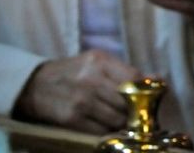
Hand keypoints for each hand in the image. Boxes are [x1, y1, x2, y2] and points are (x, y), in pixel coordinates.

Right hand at [12, 50, 142, 132]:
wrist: (35, 85)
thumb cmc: (73, 72)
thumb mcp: (97, 62)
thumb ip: (125, 71)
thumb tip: (157, 79)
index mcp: (99, 61)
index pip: (134, 79)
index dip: (145, 92)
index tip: (149, 98)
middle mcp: (90, 80)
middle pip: (127, 102)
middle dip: (135, 110)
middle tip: (138, 114)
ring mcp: (81, 101)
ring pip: (116, 119)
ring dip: (122, 123)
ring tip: (122, 120)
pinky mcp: (71, 119)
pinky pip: (100, 130)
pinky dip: (107, 130)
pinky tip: (107, 125)